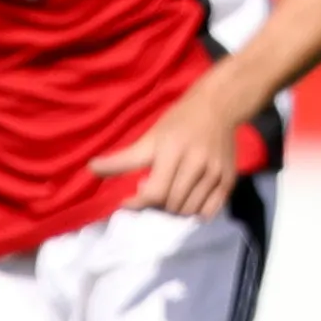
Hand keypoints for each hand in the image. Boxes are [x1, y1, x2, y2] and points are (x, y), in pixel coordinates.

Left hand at [90, 85, 242, 217]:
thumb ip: (123, 159)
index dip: (137, 202)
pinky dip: (194, 212)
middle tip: (150, 192)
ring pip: (188, 211)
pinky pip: (209, 211)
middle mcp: (197, 163)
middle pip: (171, 204)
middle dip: (154, 204)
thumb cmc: (178, 122)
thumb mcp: (149, 137)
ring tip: (167, 195)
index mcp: (173, 151)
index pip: (155, 192)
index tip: (127, 200)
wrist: (218, 107)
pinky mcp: (229, 180)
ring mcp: (215, 173)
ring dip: (172, 209)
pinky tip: (186, 200)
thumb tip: (91, 169)